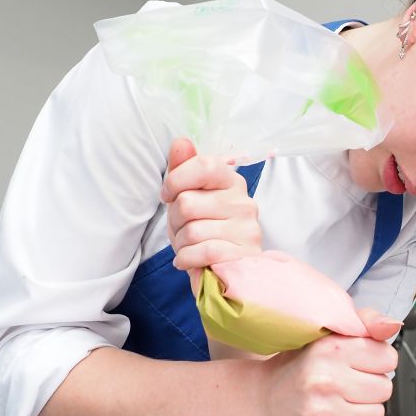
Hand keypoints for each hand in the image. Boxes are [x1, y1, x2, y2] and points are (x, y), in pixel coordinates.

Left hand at [162, 138, 261, 287]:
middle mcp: (244, 202)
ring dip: (180, 243)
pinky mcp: (244, 254)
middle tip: (182, 229)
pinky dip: (187, 259)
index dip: (176, 180)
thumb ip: (184, 169)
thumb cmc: (203, 232)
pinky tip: (188, 260)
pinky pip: (202, 251)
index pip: (203, 165)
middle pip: (187, 203)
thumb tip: (181, 142)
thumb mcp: (188, 198)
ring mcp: (247, 229)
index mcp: (231, 181)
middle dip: (174, 221)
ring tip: (189, 246)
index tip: (168, 196)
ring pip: (192, 230)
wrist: (221, 273)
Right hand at [255, 308, 401, 415]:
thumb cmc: (300, 367)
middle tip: (349, 387)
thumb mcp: (329, 335)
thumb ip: (365, 323)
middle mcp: (324, 378)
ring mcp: (320, 411)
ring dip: (365, 413)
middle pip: (384, 389)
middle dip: (371, 389)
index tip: (362, 365)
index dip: (378, 362)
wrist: (265, 399)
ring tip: (342, 405)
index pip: (387, 357)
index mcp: (330, 349)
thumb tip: (393, 325)